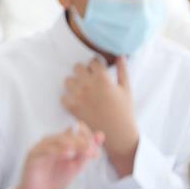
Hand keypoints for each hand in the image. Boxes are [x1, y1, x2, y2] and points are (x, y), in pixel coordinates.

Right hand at [13, 122, 103, 188]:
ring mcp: (41, 147)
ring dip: (73, 144)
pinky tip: (67, 154)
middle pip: (68, 134)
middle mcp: (51, 141)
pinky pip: (45, 149)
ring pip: (58, 139)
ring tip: (84, 151)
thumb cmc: (55, 180)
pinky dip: (57, 150)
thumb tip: (100, 135)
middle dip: (83, 142)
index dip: (87, 137)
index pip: (75, 130)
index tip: (95, 152)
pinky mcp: (33, 155)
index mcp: (61, 142)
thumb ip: (86, 153)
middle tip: (92, 152)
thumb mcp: (76, 166)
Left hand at [61, 56, 138, 175]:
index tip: (98, 71)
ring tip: (82, 89)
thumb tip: (120, 56)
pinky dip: (68, 98)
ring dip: (74, 83)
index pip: (92, 62)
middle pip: (77, 68)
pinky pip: (63, 97)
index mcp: (103, 78)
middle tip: (89, 79)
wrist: (118, 133)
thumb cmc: (124, 110)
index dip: (95, 66)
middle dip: (83, 71)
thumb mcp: (126, 89)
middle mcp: (88, 84)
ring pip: (68, 80)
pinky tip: (76, 100)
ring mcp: (79, 96)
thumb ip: (122, 71)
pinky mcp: (73, 107)